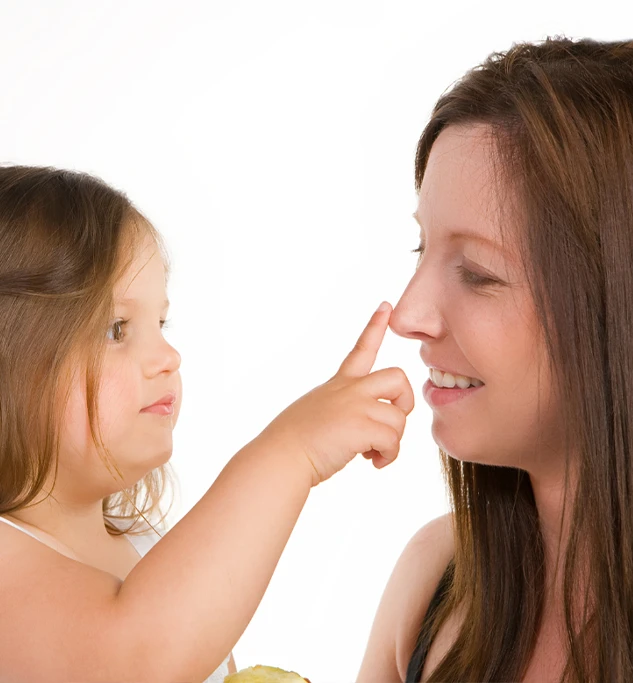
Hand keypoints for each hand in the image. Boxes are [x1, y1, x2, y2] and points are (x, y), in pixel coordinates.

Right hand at [258, 302, 414, 486]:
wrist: (279, 457)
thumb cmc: (293, 443)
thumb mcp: (316, 413)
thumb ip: (341, 411)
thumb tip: (363, 429)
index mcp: (337, 385)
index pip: (361, 349)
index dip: (375, 326)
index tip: (387, 306)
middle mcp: (349, 390)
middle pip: (397, 376)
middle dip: (405, 400)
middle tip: (392, 422)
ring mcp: (355, 406)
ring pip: (399, 417)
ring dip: (393, 440)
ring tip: (373, 454)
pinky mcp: (360, 427)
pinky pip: (393, 440)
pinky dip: (389, 456)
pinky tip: (373, 462)